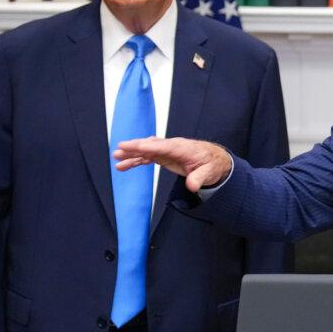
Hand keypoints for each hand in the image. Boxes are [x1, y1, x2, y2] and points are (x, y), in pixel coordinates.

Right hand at [113, 136, 231, 192]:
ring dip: (132, 154)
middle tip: (119, 149)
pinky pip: (147, 157)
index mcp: (183, 148)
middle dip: (135, 147)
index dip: (148, 146)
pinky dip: (136, 160)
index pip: (163, 146)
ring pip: (147, 151)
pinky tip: (124, 165)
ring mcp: (167, 151)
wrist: (215, 160)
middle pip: (151, 145)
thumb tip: (192, 186)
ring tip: (117, 158)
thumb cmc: (212, 164)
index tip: (135, 146)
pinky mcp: (164, 156)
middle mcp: (173, 147)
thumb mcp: (209, 173)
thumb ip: (199, 178)